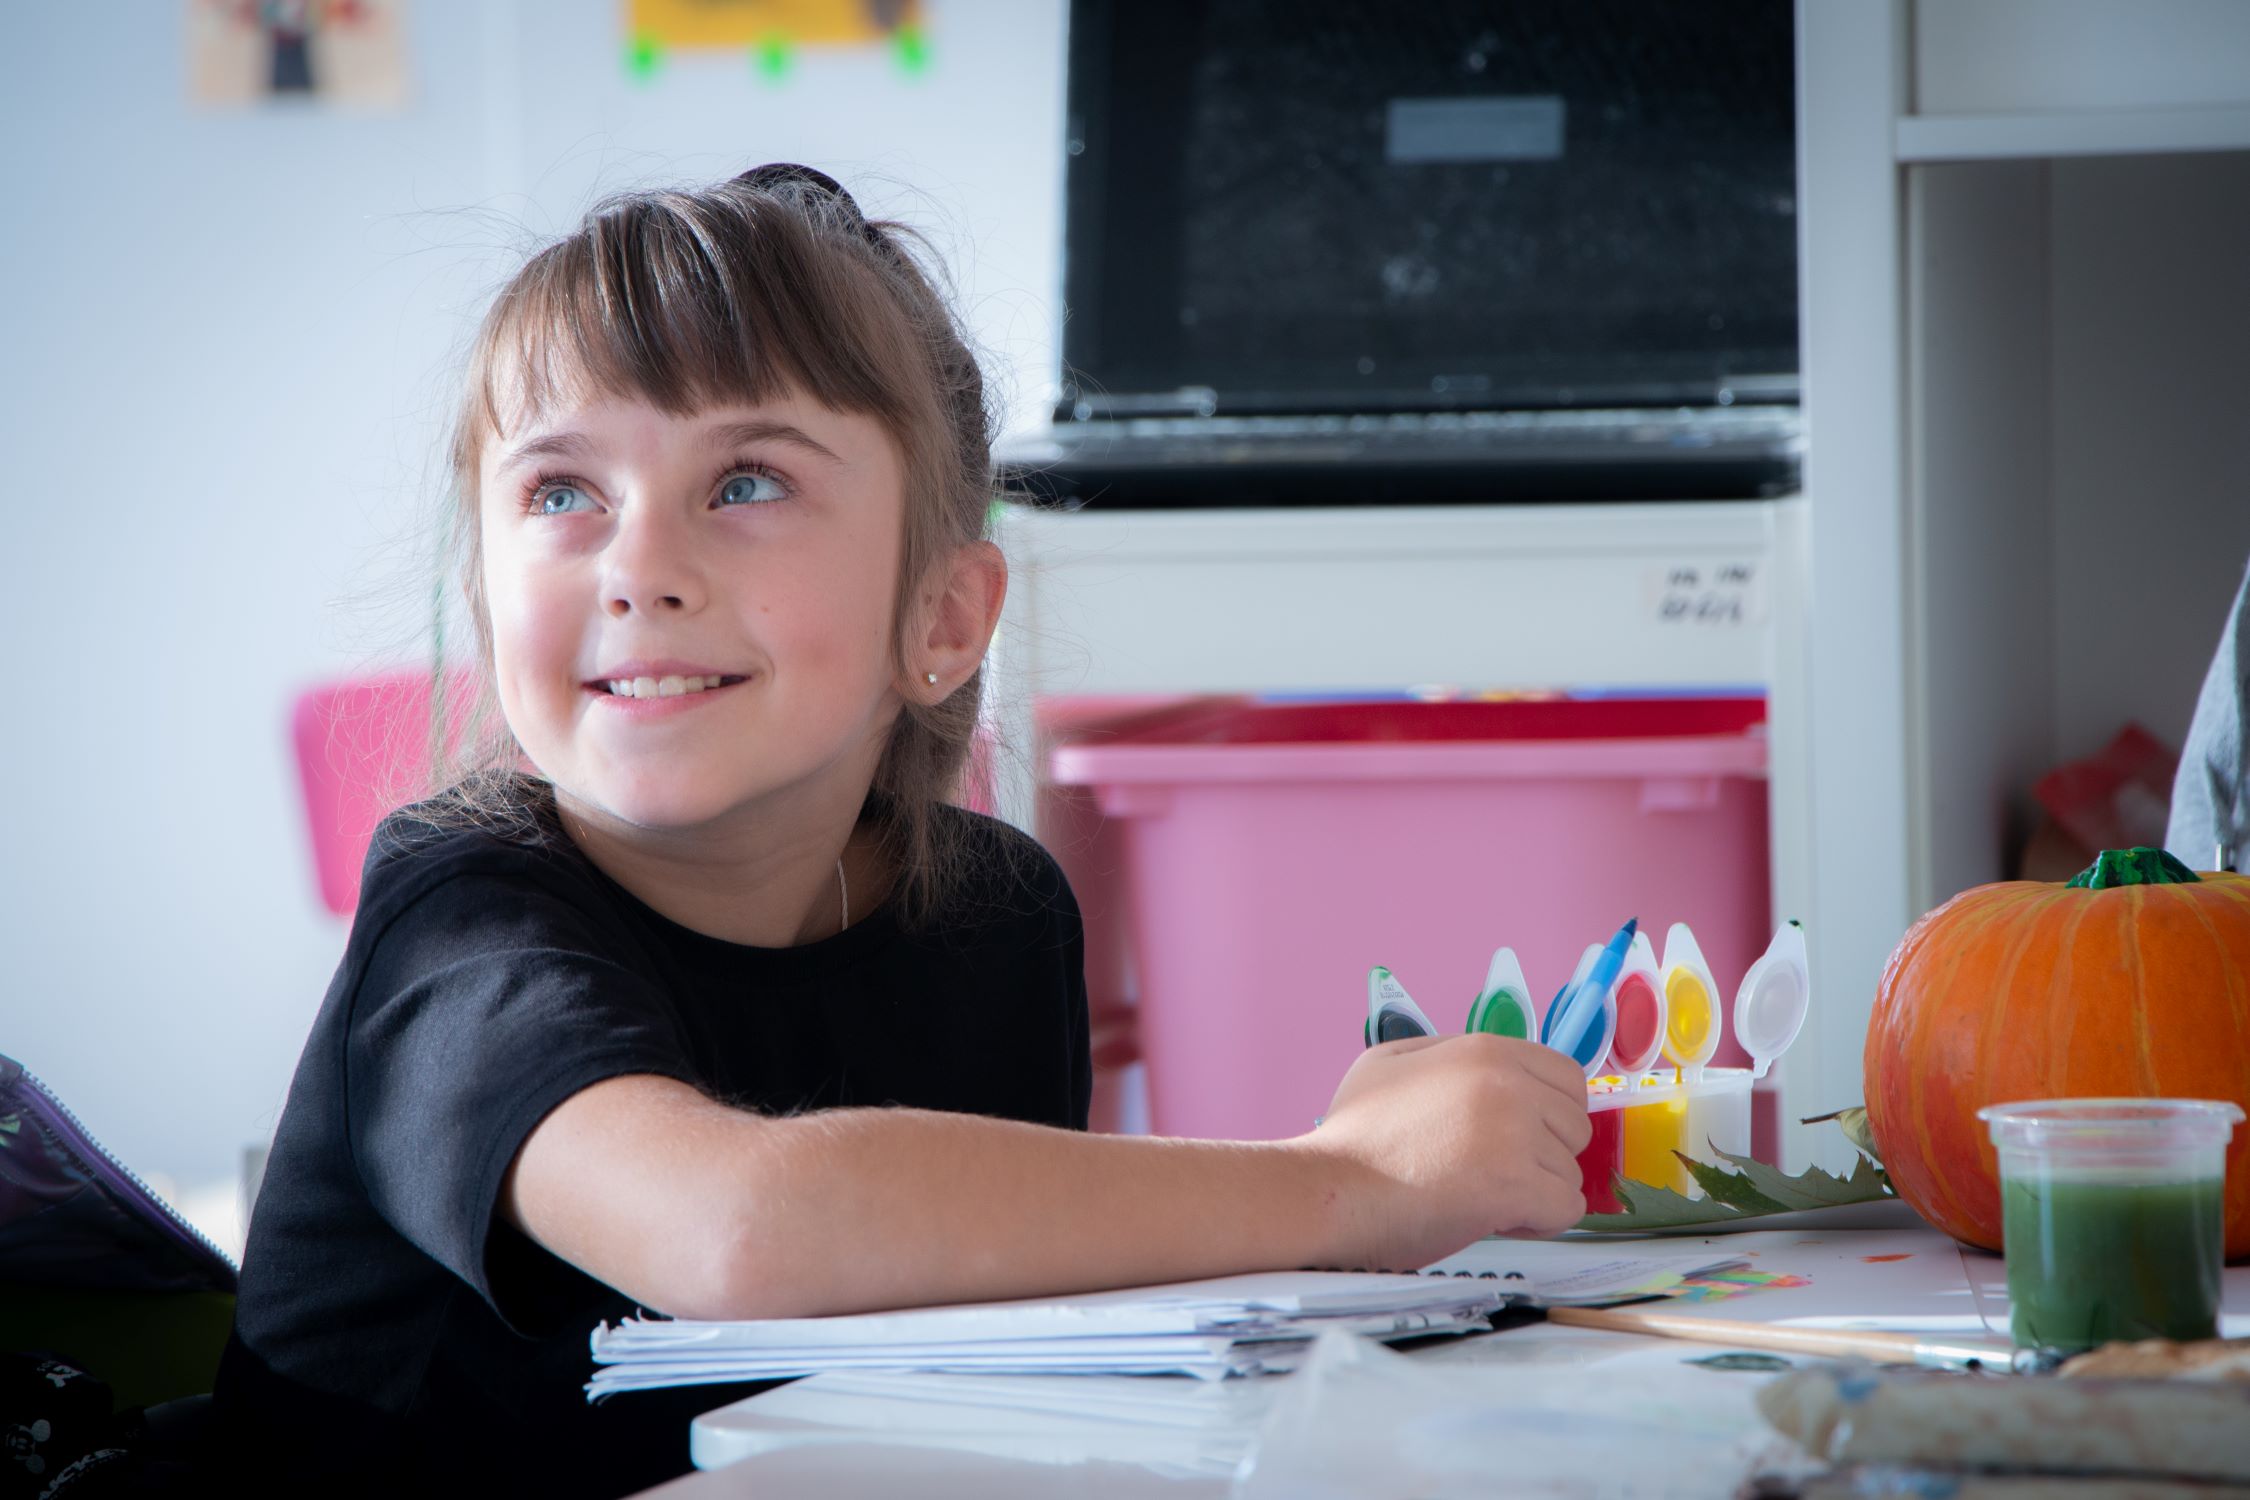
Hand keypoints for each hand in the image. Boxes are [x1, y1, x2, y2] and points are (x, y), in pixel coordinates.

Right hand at [1296, 1034, 1592, 1270]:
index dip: (1549, 1114)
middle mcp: (1508, 1083)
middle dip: (1544, 1154)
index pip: (1568, 1077)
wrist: (1328, 1188)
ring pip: (1570, 1171)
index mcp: (1484, 1049)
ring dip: (1535, 1192)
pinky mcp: (1515, 1184)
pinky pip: (1566, 1208)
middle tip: (1492, 1171)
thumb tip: (1494, 1071)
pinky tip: (1494, 1218)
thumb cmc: (1354, 1134)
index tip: (1515, 1138)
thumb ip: (1448, 1056)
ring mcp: (1514, 1133)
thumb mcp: (1392, 1061)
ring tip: (1480, 1196)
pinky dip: (1538, 1222)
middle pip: (1575, 1126)